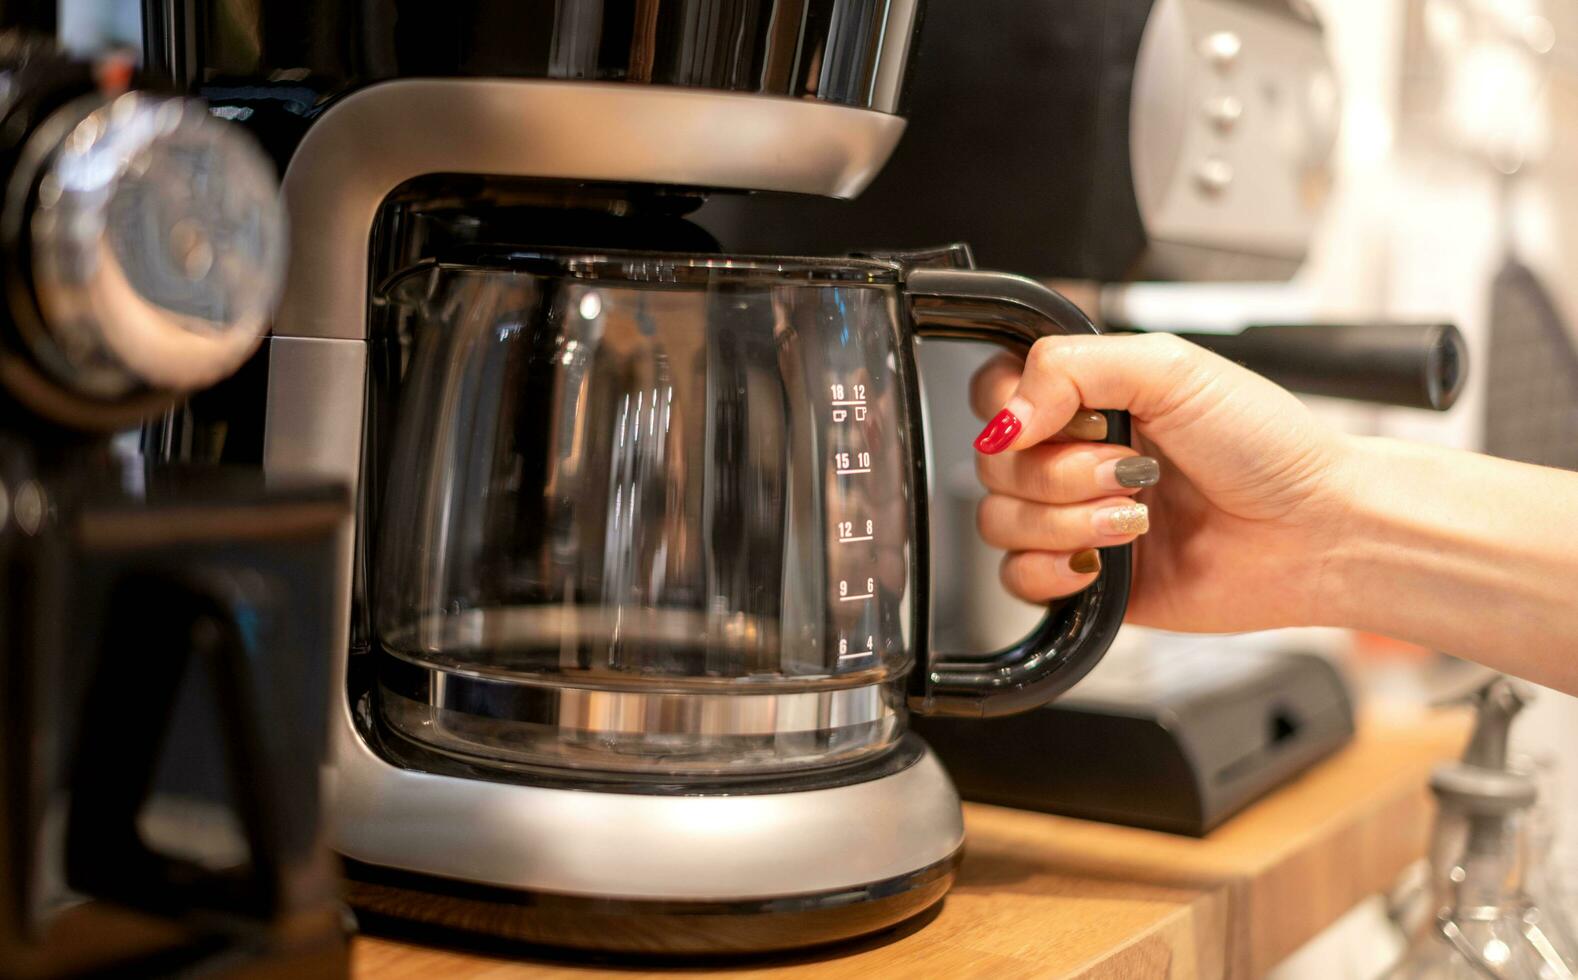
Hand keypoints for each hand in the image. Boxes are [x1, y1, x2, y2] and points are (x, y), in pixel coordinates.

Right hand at [969, 333, 1354, 633]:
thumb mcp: (1172, 368)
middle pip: (992, 464)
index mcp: (1089, 398)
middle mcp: (1074, 456)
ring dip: (1067, 521)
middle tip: (1132, 470)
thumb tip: (1004, 418)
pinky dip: (1052, 571)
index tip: (1066, 421)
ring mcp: (1074, 519)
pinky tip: (1103, 560)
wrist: (1316, 533)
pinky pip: (1015, 580)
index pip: (993, 393)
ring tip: (1136, 518)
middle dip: (1061, 472)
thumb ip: (1071, 368)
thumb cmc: (1268, 448)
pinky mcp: (1083, 580)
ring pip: (999, 522)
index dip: (1011, 410)